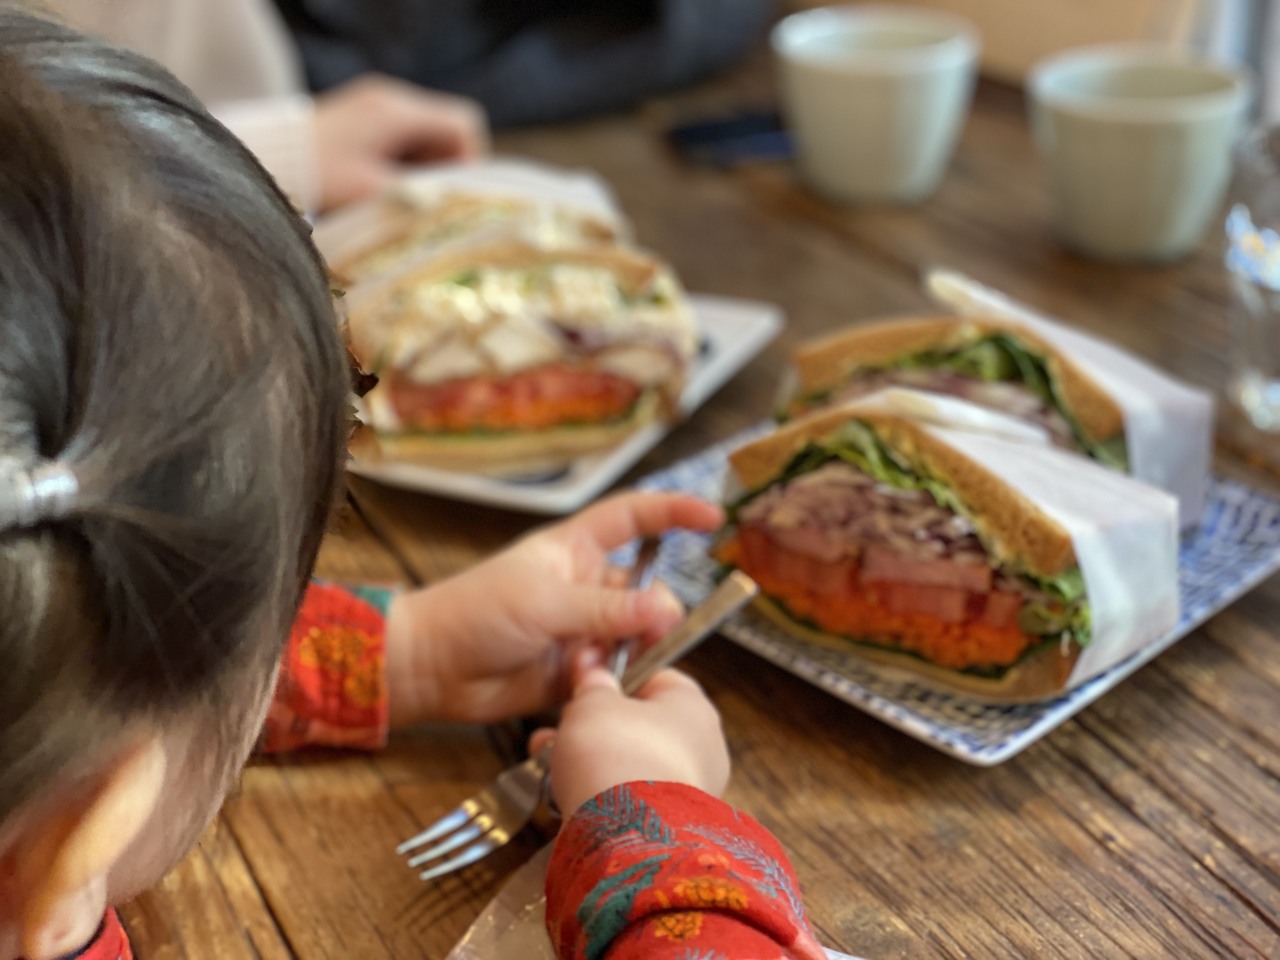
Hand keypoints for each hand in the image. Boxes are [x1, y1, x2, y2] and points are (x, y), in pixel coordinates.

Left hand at [312, 74, 488, 210]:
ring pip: (424, 135)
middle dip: (444, 166)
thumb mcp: (375, 193)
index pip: (464, 123)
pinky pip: (400, 136)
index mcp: (398, 110)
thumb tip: (456, 202)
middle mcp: (389, 97)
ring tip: (399, 196)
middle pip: (446, 129)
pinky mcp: (359, 115)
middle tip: (425, 199)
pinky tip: (381, 186)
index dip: (470, 159)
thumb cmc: (317, 178)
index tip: (452, 191)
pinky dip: (402, 161)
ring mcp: (373, 104)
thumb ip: (421, 195)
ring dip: (422, 167)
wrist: (263, 162)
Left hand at [384, 492, 723, 724]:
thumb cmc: (475, 613)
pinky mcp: (577, 672)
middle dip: (656, 612)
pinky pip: (617, 675)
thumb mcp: (545, 601)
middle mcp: (585, 587)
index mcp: (575, 550)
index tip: (712, 517)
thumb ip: (607, 609)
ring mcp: (582, 630)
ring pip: (637, 637)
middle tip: (648, 633)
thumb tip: (666, 608)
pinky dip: (616, 683)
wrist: (433, 670)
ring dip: (631, 652)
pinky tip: (594, 687)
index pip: (634, 519)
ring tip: (599, 666)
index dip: (673, 512)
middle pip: (647, 591)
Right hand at [529, 667, 731, 815]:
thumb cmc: (617, 756)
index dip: (619, 680)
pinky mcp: (669, 826)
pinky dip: (600, 797)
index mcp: (693, 705)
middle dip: (595, 727)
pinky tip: (567, 796)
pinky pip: (629, 801)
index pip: (657, 679)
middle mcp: (702, 748)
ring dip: (591, 762)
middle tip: (563, 728)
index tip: (589, 687)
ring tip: (551, 763)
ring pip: (630, 764)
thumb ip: (593, 686)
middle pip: (641, 726)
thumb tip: (595, 677)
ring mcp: (689, 790)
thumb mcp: (593, 703)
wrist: (626, 832)